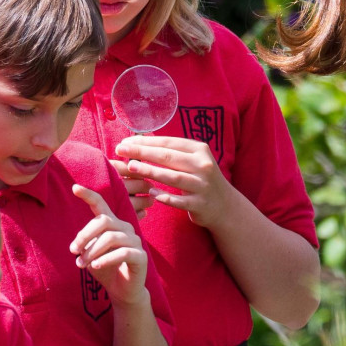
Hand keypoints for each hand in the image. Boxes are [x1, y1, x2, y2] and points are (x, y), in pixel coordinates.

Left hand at [70, 184, 148, 305]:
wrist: (123, 290)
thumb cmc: (106, 269)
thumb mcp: (91, 254)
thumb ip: (87, 244)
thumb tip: (80, 244)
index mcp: (113, 225)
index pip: (102, 205)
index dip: (89, 195)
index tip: (74, 187)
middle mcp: (125, 229)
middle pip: (104, 221)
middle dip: (84, 235)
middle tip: (73, 250)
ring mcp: (135, 241)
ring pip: (111, 238)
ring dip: (92, 252)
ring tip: (81, 264)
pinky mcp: (141, 256)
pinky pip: (122, 253)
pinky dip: (105, 259)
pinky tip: (96, 266)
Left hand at [116, 136, 230, 227]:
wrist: (225, 206)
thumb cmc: (201, 179)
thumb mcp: (193, 161)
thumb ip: (171, 151)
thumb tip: (140, 140)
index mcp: (200, 150)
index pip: (169, 143)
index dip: (145, 142)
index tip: (125, 142)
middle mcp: (204, 165)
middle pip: (169, 157)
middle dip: (142, 152)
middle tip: (120, 150)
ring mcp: (203, 186)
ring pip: (173, 177)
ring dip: (151, 171)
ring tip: (131, 167)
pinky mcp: (200, 204)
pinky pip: (179, 201)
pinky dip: (165, 197)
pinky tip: (151, 193)